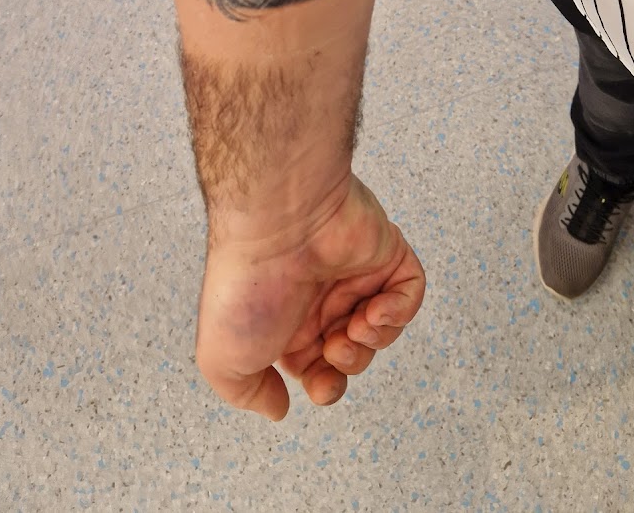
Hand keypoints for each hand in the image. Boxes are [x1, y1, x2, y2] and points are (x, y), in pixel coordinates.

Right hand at [194, 175, 425, 418]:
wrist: (276, 224)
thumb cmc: (248, 286)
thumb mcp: (223, 360)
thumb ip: (247, 393)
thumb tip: (278, 409)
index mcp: (286, 321)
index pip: (319, 366)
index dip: (327, 386)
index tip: (320, 384)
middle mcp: (321, 297)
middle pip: (355, 349)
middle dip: (350, 363)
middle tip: (336, 348)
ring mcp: (355, 273)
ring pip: (385, 325)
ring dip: (375, 340)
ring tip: (354, 326)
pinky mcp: (384, 251)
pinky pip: (410, 289)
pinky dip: (401, 310)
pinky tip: (376, 310)